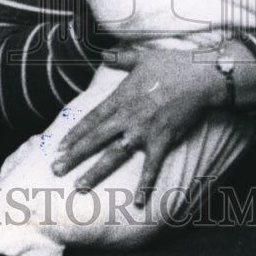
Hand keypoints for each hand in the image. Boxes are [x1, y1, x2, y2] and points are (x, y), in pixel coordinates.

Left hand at [50, 48, 221, 204]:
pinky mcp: (162, 141)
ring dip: (95, 172)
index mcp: (120, 98)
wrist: (199, 77)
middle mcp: (127, 117)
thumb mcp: (141, 57)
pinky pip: (151, 167)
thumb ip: (120, 57)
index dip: (74, 133)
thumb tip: (103, 53)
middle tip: (56, 169)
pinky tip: (136, 202)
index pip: (91, 119)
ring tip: (79, 186)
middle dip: (74, 155)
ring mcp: (143, 131)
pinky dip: (144, 185)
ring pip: (113, 155)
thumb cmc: (171, 64)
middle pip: (94, 139)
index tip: (59, 146)